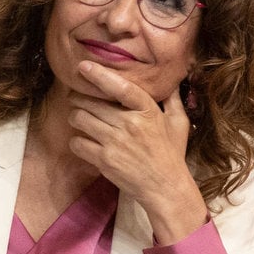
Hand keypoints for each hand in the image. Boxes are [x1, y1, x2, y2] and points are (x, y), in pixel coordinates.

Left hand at [67, 61, 207, 242]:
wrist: (166, 187)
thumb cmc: (172, 153)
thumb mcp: (178, 123)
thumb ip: (173, 99)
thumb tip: (172, 80)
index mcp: (147, 111)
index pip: (120, 87)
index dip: (99, 75)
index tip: (84, 66)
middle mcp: (129, 124)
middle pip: (90, 102)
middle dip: (79, 97)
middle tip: (76, 96)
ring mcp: (115, 142)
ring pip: (79, 119)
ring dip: (75, 116)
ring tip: (78, 116)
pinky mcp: (104, 160)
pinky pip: (77, 143)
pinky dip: (77, 140)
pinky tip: (83, 140)